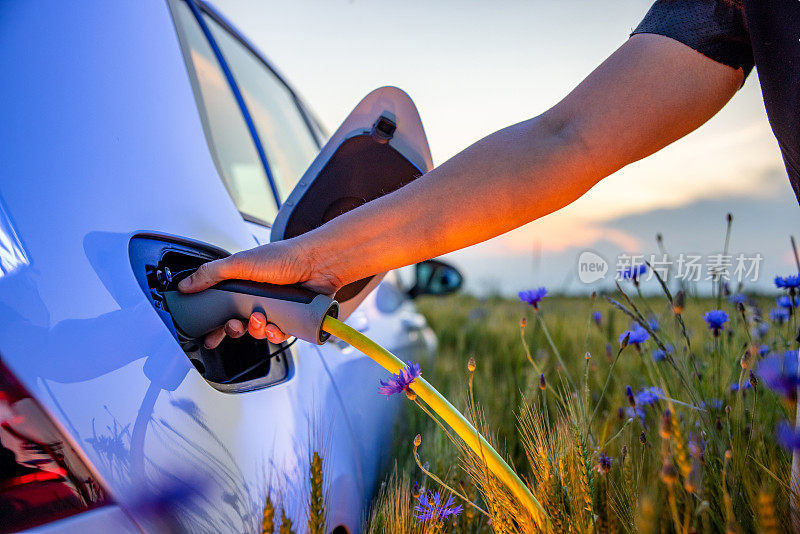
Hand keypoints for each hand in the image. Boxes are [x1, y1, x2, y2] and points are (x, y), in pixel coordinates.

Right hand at [177, 240, 340, 347]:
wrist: (318, 264)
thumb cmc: (284, 257)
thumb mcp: (240, 263)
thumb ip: (211, 274)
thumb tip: (185, 284)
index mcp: (243, 285)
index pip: (222, 309)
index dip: (215, 324)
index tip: (209, 336)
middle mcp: (258, 298)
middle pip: (239, 325)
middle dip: (235, 330)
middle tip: (236, 325)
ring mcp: (276, 309)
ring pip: (259, 332)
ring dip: (257, 331)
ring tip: (261, 320)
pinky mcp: (292, 318)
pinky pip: (279, 335)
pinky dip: (276, 334)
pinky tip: (277, 327)